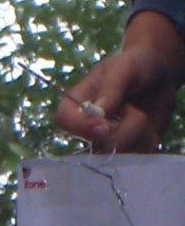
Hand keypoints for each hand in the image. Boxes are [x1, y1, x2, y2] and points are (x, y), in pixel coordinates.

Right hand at [55, 11, 184, 152]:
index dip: (82, 127)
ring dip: (141, 136)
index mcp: (78, 102)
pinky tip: (150, 128)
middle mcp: (90, 126)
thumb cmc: (136, 66)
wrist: (160, 76)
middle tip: (135, 110)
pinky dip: (150, 143)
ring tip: (143, 116)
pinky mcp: (131, 150)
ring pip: (121, 154)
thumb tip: (98, 113)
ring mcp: (110, 141)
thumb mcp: (123, 69)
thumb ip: (110, 90)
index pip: (65, 120)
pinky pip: (139, 158)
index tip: (106, 124)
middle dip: (124, 130)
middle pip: (98, 144)